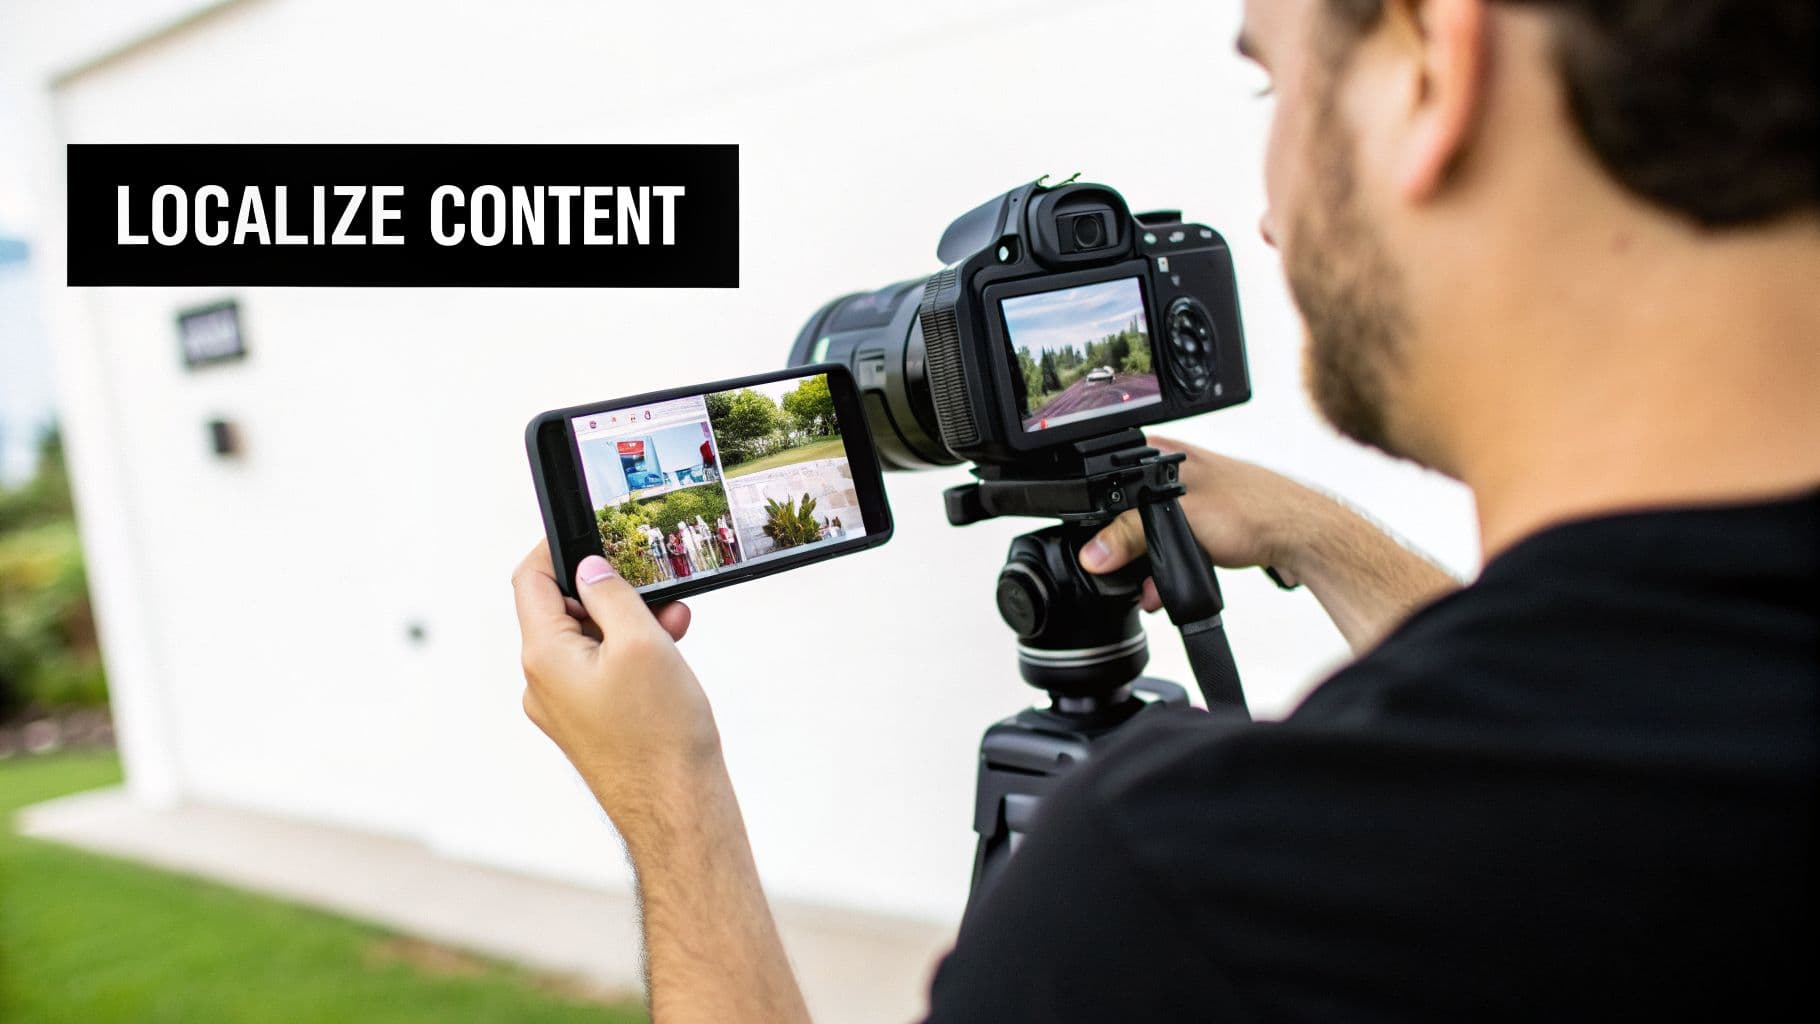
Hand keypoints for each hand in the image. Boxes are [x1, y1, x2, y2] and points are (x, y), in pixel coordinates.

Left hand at [511, 542, 812, 1022]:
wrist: (678, 810)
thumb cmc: (661, 734)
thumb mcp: (642, 642)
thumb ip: (611, 595)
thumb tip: (589, 569)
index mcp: (543, 657)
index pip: (529, 581)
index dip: (556, 548)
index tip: (588, 531)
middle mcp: (543, 683)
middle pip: (561, 610)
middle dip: (610, 590)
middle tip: (654, 583)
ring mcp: (564, 708)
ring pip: (588, 642)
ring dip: (628, 622)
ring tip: (675, 623)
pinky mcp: (589, 725)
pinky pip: (601, 672)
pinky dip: (632, 654)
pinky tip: (670, 653)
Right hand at [1079, 436, 1336, 597]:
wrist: (1304, 536)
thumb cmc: (1256, 510)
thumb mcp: (1180, 520)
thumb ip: (1131, 535)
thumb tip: (1093, 553)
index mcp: (1167, 453)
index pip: (1113, 472)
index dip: (1099, 509)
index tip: (1096, 542)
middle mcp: (1181, 469)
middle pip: (1133, 508)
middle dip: (1129, 546)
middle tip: (1125, 572)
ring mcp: (1199, 495)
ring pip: (1158, 528)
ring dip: (1152, 560)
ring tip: (1151, 588)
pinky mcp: (1215, 520)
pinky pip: (1181, 542)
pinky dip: (1173, 562)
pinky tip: (1171, 584)